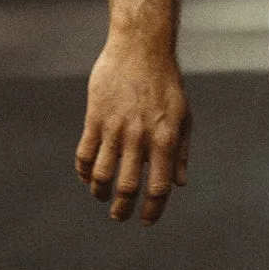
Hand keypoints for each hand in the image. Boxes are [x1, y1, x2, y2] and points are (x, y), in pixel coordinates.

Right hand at [76, 33, 190, 222]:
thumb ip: (181, 152)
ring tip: (102, 197)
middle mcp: (140, 138)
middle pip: (127, 187)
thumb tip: (180, 184)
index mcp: (165, 140)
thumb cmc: (166, 83)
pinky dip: (84, 171)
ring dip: (100, 192)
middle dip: (122, 209)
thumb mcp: (183, 116)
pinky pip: (85, 154)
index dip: (152, 210)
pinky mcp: (95, 117)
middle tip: (119, 216)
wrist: (141, 48)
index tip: (146, 221)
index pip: (158, 187)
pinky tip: (88, 176)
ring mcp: (115, 128)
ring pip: (102, 175)